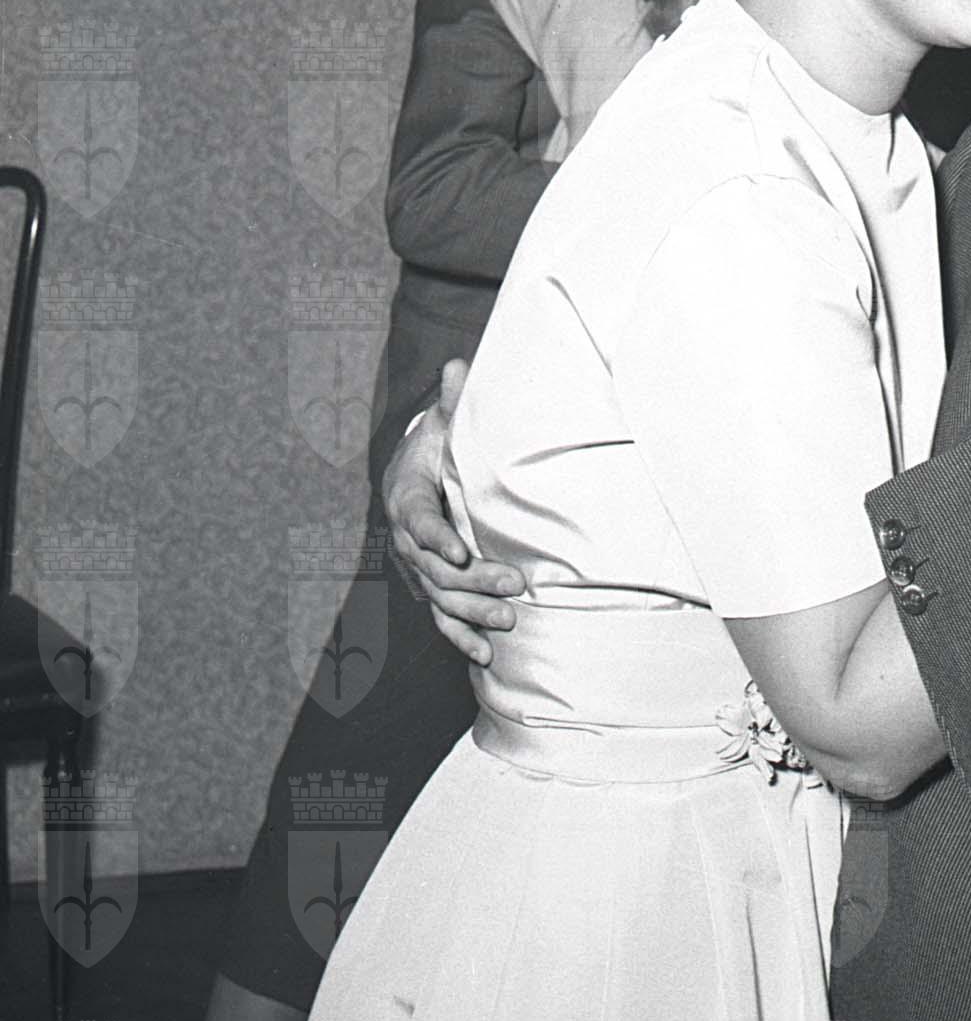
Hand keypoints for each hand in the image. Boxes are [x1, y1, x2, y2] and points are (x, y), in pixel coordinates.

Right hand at [382, 358, 526, 665]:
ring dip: (472, 612)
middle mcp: (406, 541)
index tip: (459, 550)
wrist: (417, 476)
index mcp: (406, 498)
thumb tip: (459, 364)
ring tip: (508, 620)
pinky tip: (485, 655)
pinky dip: (460, 637)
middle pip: (435, 568)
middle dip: (473, 580)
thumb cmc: (439, 447)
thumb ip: (454, 400)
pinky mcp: (431, 587)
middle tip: (514, 585)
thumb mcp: (445, 421)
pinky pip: (442, 617)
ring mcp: (417, 569)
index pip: (417, 522)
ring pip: (440, 598)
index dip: (436, 537)